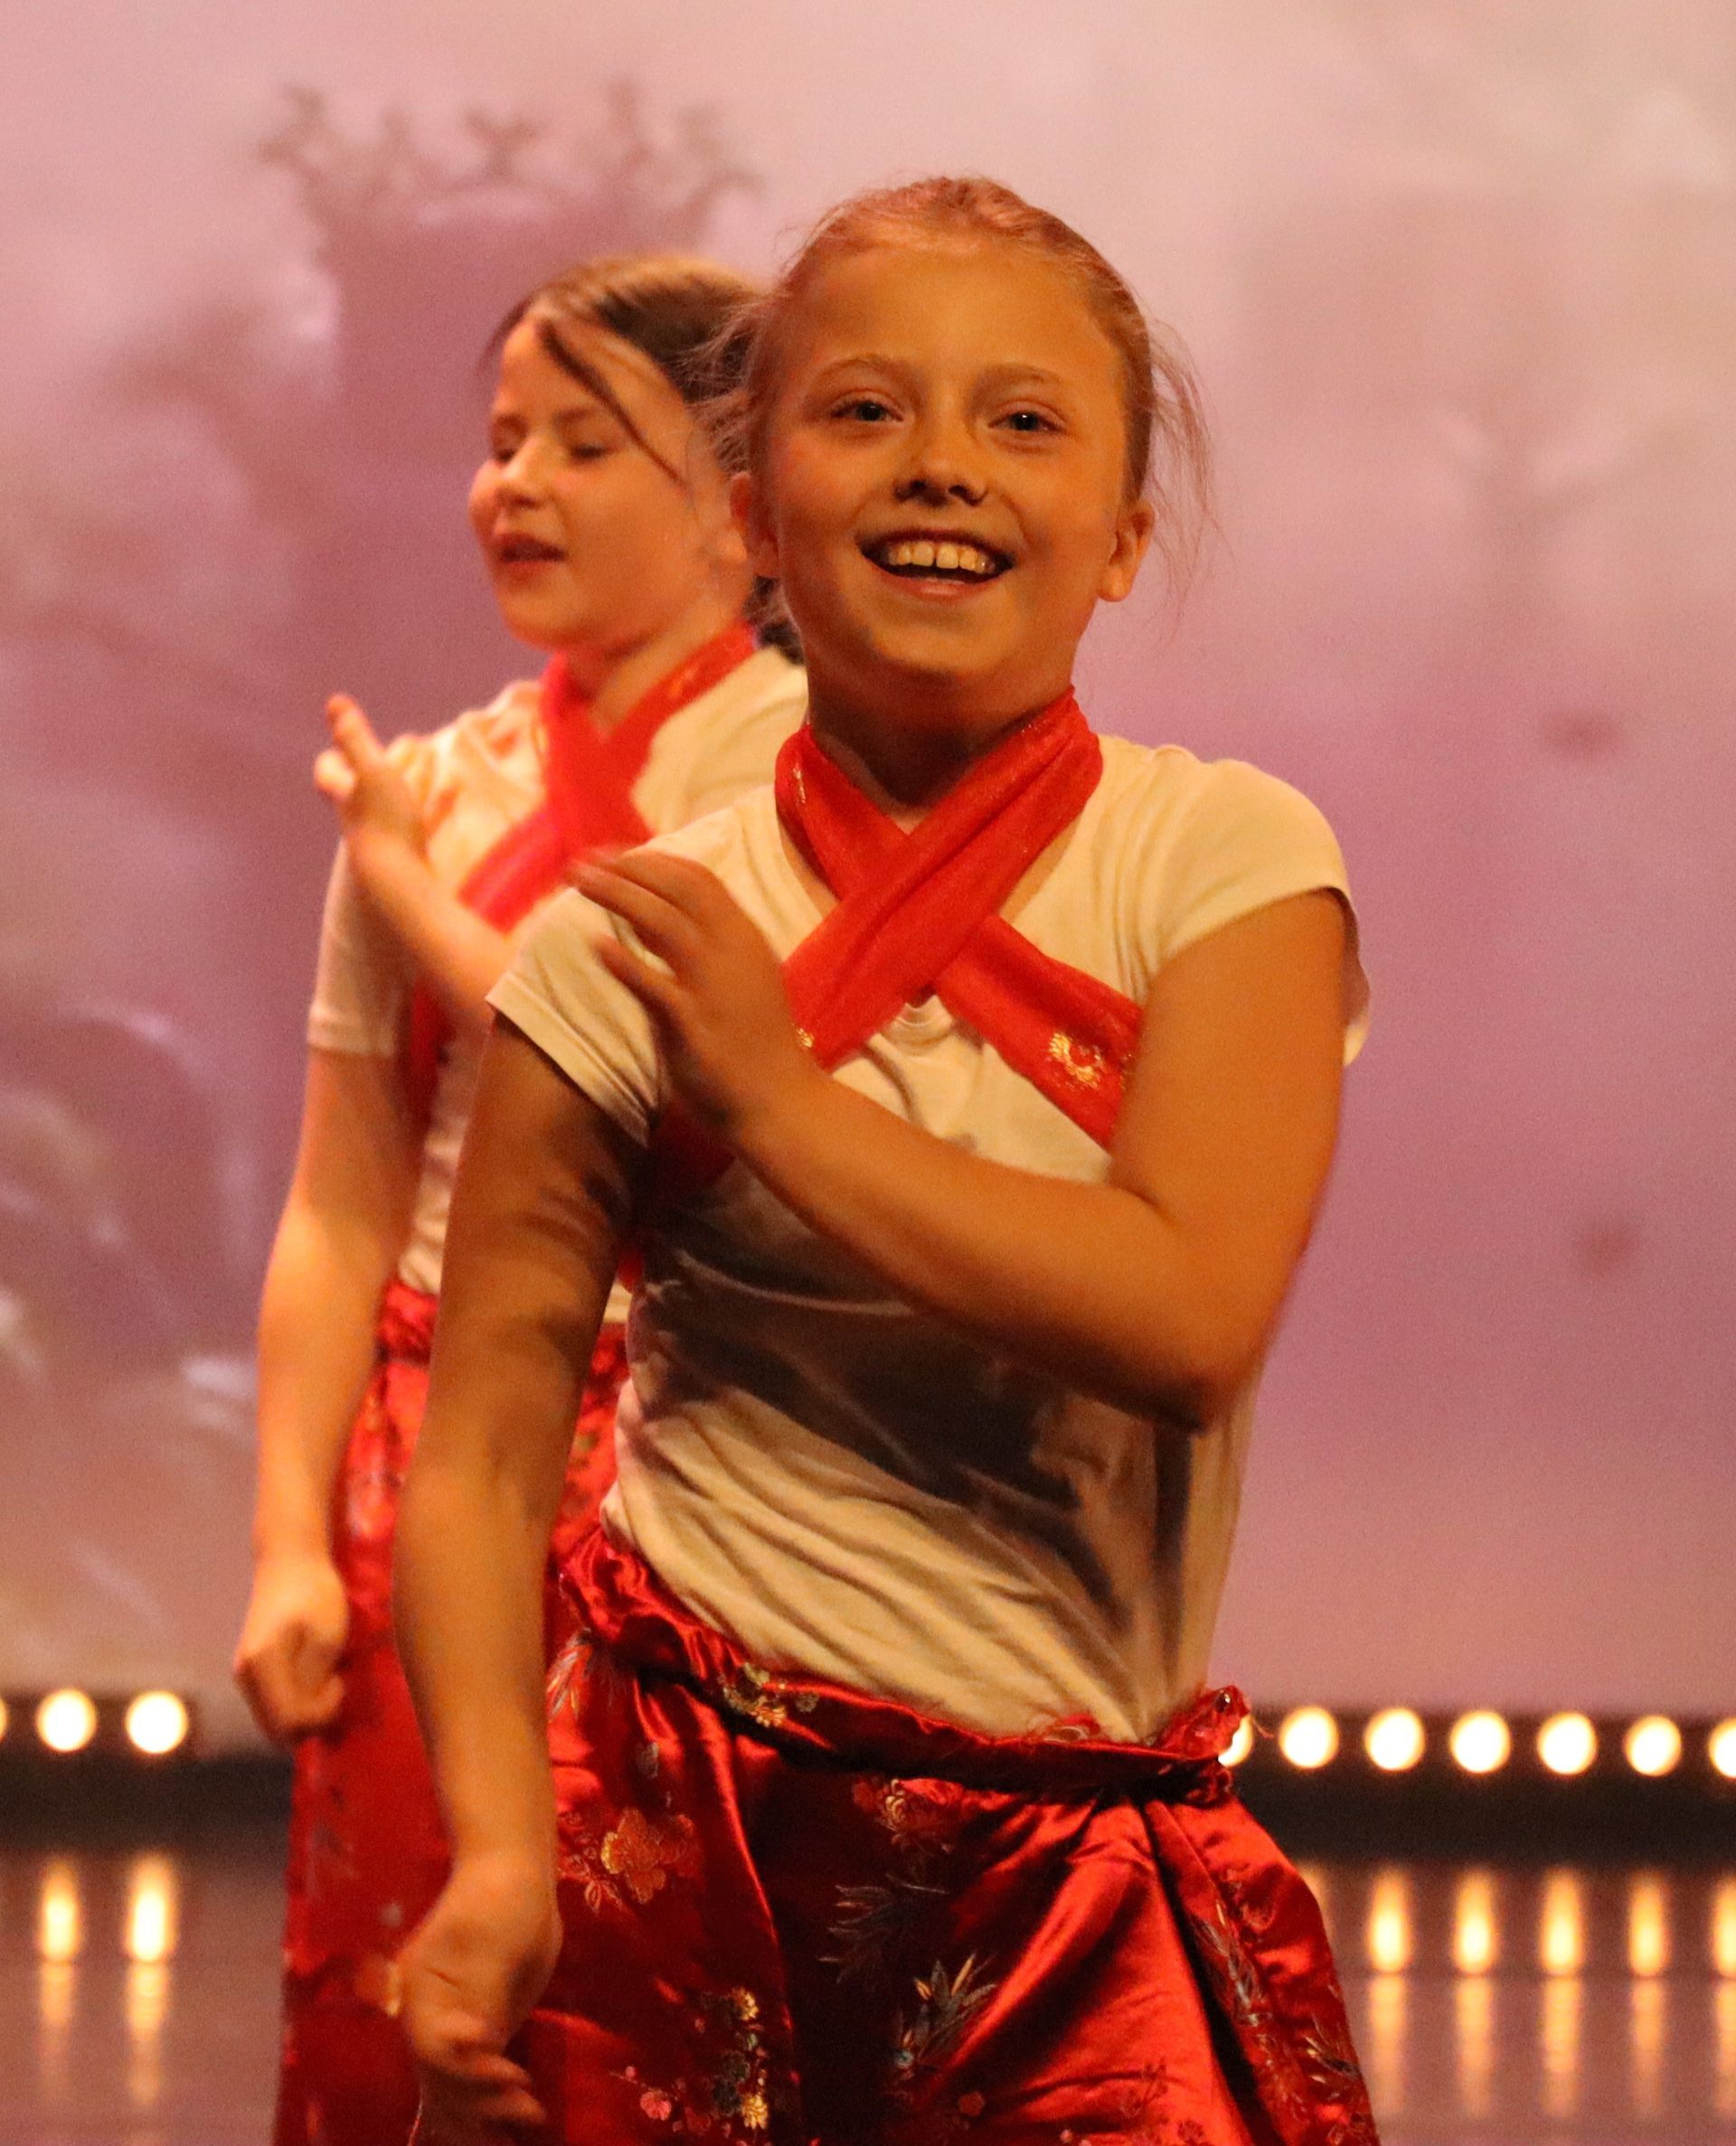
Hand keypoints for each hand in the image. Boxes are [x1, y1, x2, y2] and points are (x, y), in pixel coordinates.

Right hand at [233, 1548, 347, 1743]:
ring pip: (275, 1721)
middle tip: (335, 1683)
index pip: (290, 1721)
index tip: (339, 1682)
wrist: (290, 1560)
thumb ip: (313, 1682)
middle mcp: (244, 1676)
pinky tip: (314, 1677)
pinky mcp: (250, 1672)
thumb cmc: (315, 1593)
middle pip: (278, 1730)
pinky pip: (273, 1706)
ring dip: (304, 1712)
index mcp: (262, 1666)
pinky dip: (295, 1703)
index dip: (322, 1713)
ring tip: (326, 1678)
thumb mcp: (326, 1636)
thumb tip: (308, 1719)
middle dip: (313, 1719)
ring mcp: (243, 1676)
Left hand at [315, 695, 425, 891]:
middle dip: (375, 768)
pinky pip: (423, 822)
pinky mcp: (412, 853)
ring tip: (428, 763)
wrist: (401, 884)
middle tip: (394, 750)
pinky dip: (436, 802)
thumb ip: (355, 737)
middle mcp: (360, 817)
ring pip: (392, 805)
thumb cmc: (384, 823)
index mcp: (346, 796)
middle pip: (359, 789)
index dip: (333, 758)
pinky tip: (455, 789)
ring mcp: (386, 837)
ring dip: (408, 782)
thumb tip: (334, 699)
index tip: (341, 747)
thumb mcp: (371, 771)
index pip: (326, 772)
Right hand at [400, 1851, 560, 2140]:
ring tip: (520, 2127)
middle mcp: (427, 2019)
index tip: (510, 2072)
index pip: (437, 2051)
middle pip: (443, 2078)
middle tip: (527, 2110)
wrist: (512, 1877)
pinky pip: (470, 2078)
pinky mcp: (478, 2030)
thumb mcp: (491, 1943)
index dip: (469, 2071)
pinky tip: (491, 2135)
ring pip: (452, 2088)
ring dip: (480, 2115)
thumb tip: (477, 2045)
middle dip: (480, 2103)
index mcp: (420, 1995)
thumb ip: (481, 1995)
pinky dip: (478, 2106)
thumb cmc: (499, 1899)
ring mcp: (450, 2027)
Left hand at [573, 853, 818, 1145]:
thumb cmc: (758, 1044)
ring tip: (579, 884)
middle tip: (583, 862)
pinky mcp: (694, 1024)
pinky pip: (653, 985)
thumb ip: (703, 947)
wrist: (782, 1102)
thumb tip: (648, 919)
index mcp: (745, 937)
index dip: (652, 861)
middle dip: (627, 867)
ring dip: (617, 895)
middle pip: (676, 889)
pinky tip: (595, 945)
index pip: (698, 878)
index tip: (614, 857)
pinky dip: (623, 962)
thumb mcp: (742, 979)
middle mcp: (733, 950)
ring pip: (662, 921)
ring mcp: (714, 985)